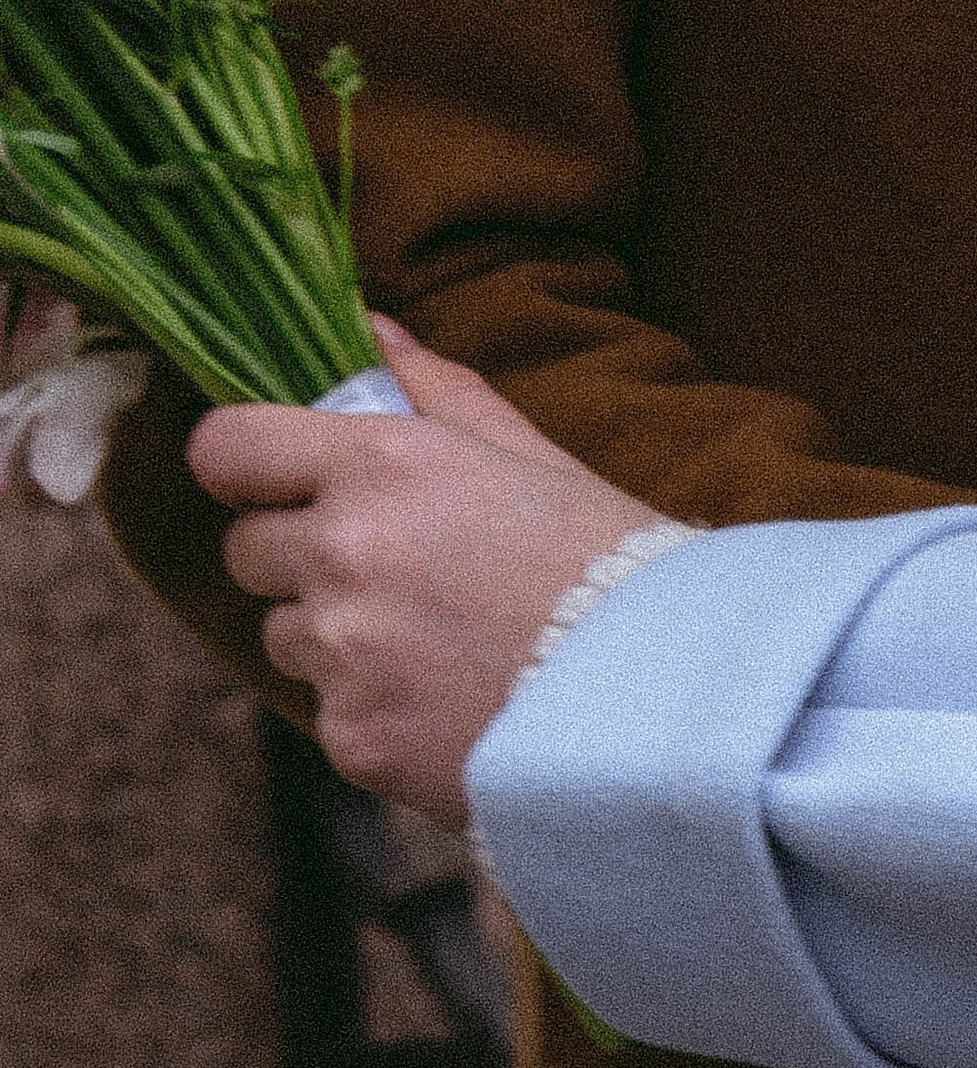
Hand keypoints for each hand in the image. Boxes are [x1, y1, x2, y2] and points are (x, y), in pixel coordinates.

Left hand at [188, 322, 657, 827]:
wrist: (658, 697)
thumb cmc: (603, 556)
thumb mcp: (527, 452)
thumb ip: (433, 389)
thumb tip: (370, 329)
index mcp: (383, 465)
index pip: (228, 448)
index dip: (242, 459)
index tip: (269, 473)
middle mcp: (344, 553)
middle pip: (245, 549)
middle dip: (298, 551)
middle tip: (390, 563)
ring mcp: (343, 652)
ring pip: (283, 633)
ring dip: (332, 630)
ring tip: (433, 634)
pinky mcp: (351, 737)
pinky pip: (325, 706)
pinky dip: (369, 702)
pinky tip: (447, 693)